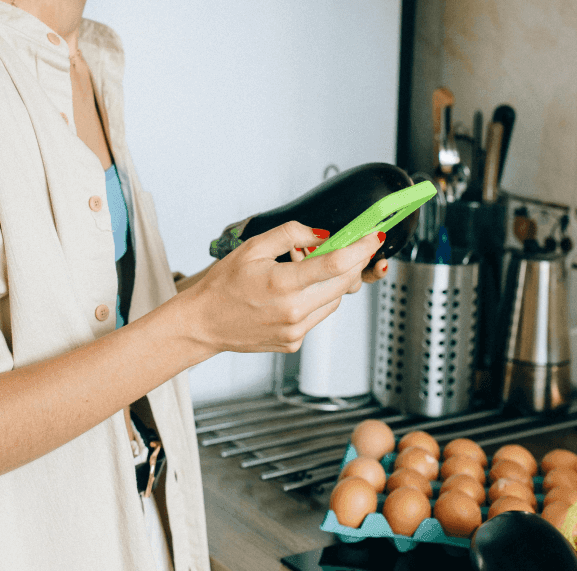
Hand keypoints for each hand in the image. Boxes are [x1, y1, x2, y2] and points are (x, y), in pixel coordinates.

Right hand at [185, 221, 383, 354]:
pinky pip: (318, 315)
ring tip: (306, 269)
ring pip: (334, 300)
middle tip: (350, 247)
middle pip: (342, 283)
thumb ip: (290, 235)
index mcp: (283, 284)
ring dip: (333, 281)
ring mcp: (295, 330)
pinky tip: (296, 291)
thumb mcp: (253, 248)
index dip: (361, 248)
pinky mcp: (294, 342)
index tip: (373, 238)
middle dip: (352, 262)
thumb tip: (321, 234)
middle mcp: (293, 311)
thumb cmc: (223, 285)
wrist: (204, 322)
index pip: (336, 264)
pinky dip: (317, 299)